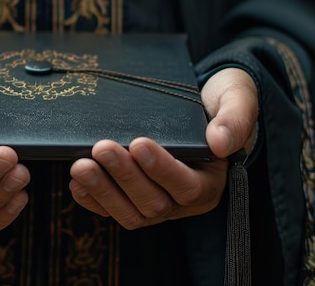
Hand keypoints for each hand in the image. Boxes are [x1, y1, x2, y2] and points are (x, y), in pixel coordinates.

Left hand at [68, 67, 257, 228]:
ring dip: (103, 190)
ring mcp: (157, 204)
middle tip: (101, 148)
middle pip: (153, 203)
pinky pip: (112, 210)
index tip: (139, 144)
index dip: (161, 168)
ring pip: (130, 212)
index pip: (186, 186)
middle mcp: (183, 200)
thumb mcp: (237, 100)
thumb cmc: (220, 103)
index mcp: (210, 181)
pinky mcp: (134, 200)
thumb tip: (220, 143)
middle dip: (124, 177)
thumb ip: (235, 119)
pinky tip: (77, 183)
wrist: (201, 107)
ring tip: (80, 166)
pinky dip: (93, 200)